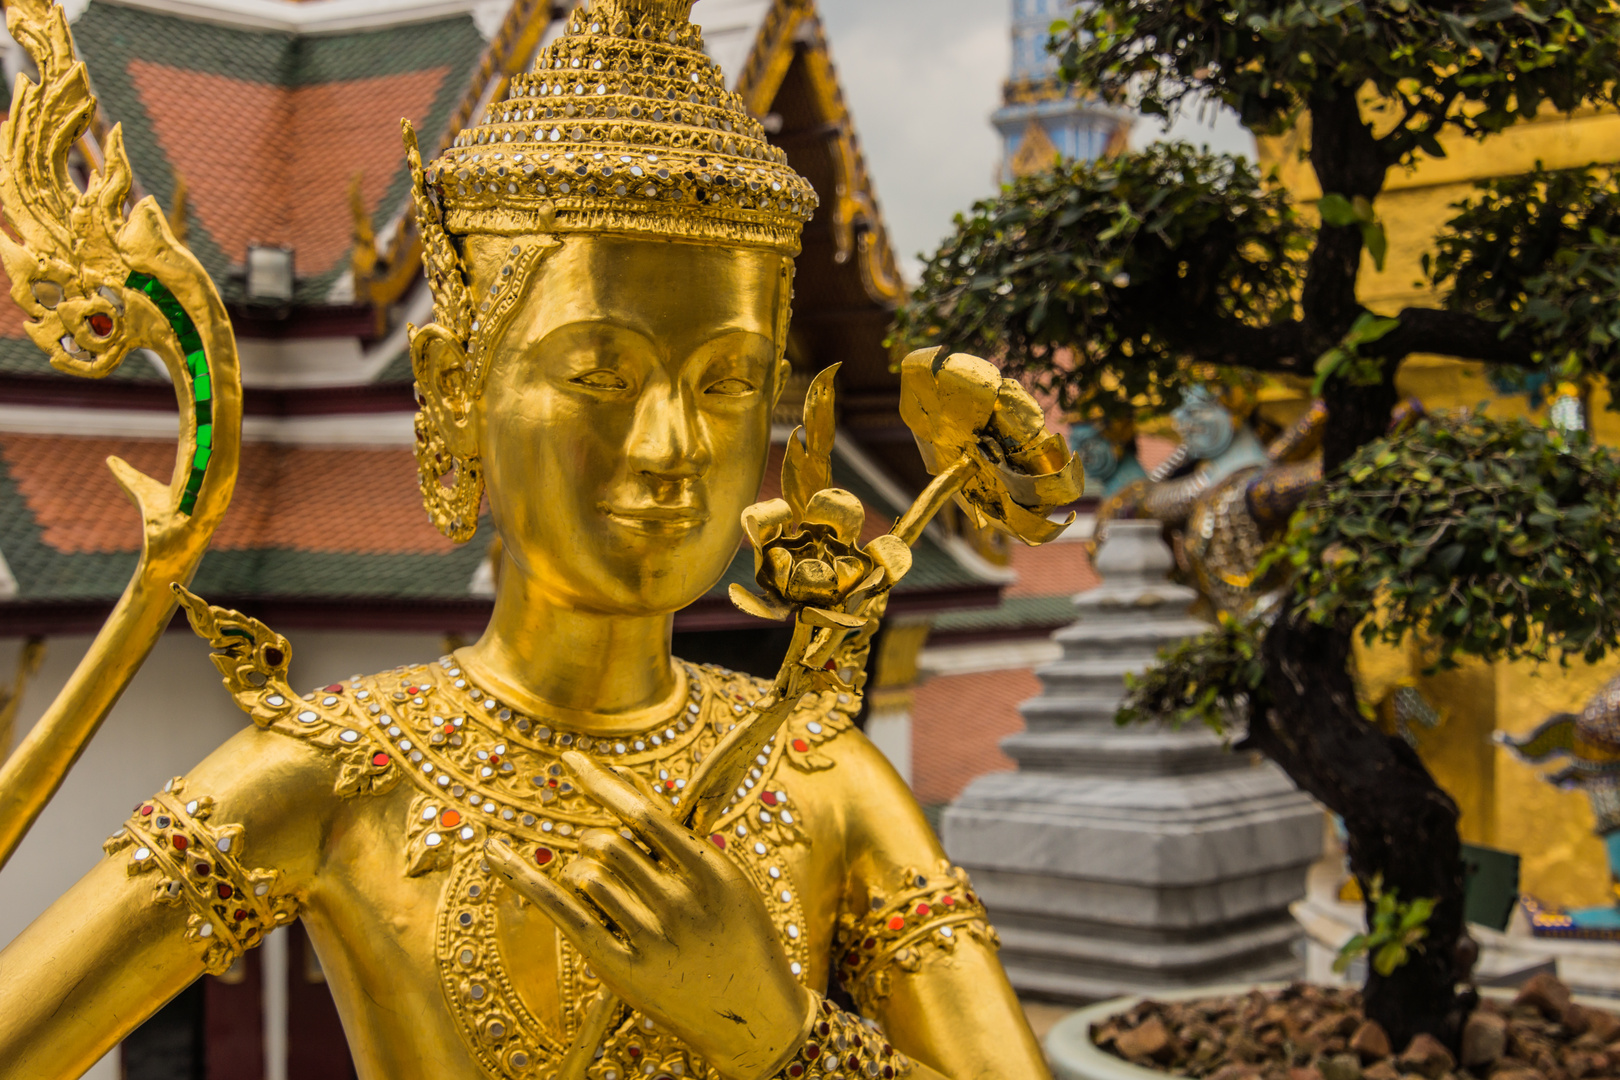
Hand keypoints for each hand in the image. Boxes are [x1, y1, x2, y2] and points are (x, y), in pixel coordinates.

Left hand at [487, 752, 811, 1079]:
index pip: (643, 814)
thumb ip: (677, 837)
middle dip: (597, 842)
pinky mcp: (620, 966)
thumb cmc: (738, 934)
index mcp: (711, 871)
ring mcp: (651, 938)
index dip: (601, 784)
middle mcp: (680, 903)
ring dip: (585, 874)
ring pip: (584, 875)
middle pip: (606, 843)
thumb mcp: (725, 879)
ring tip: (611, 896)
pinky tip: (497, 855)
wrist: (754, 1013)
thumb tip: (623, 784)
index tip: (568, 760)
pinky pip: (563, 913)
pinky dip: (526, 879)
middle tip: (611, 861)